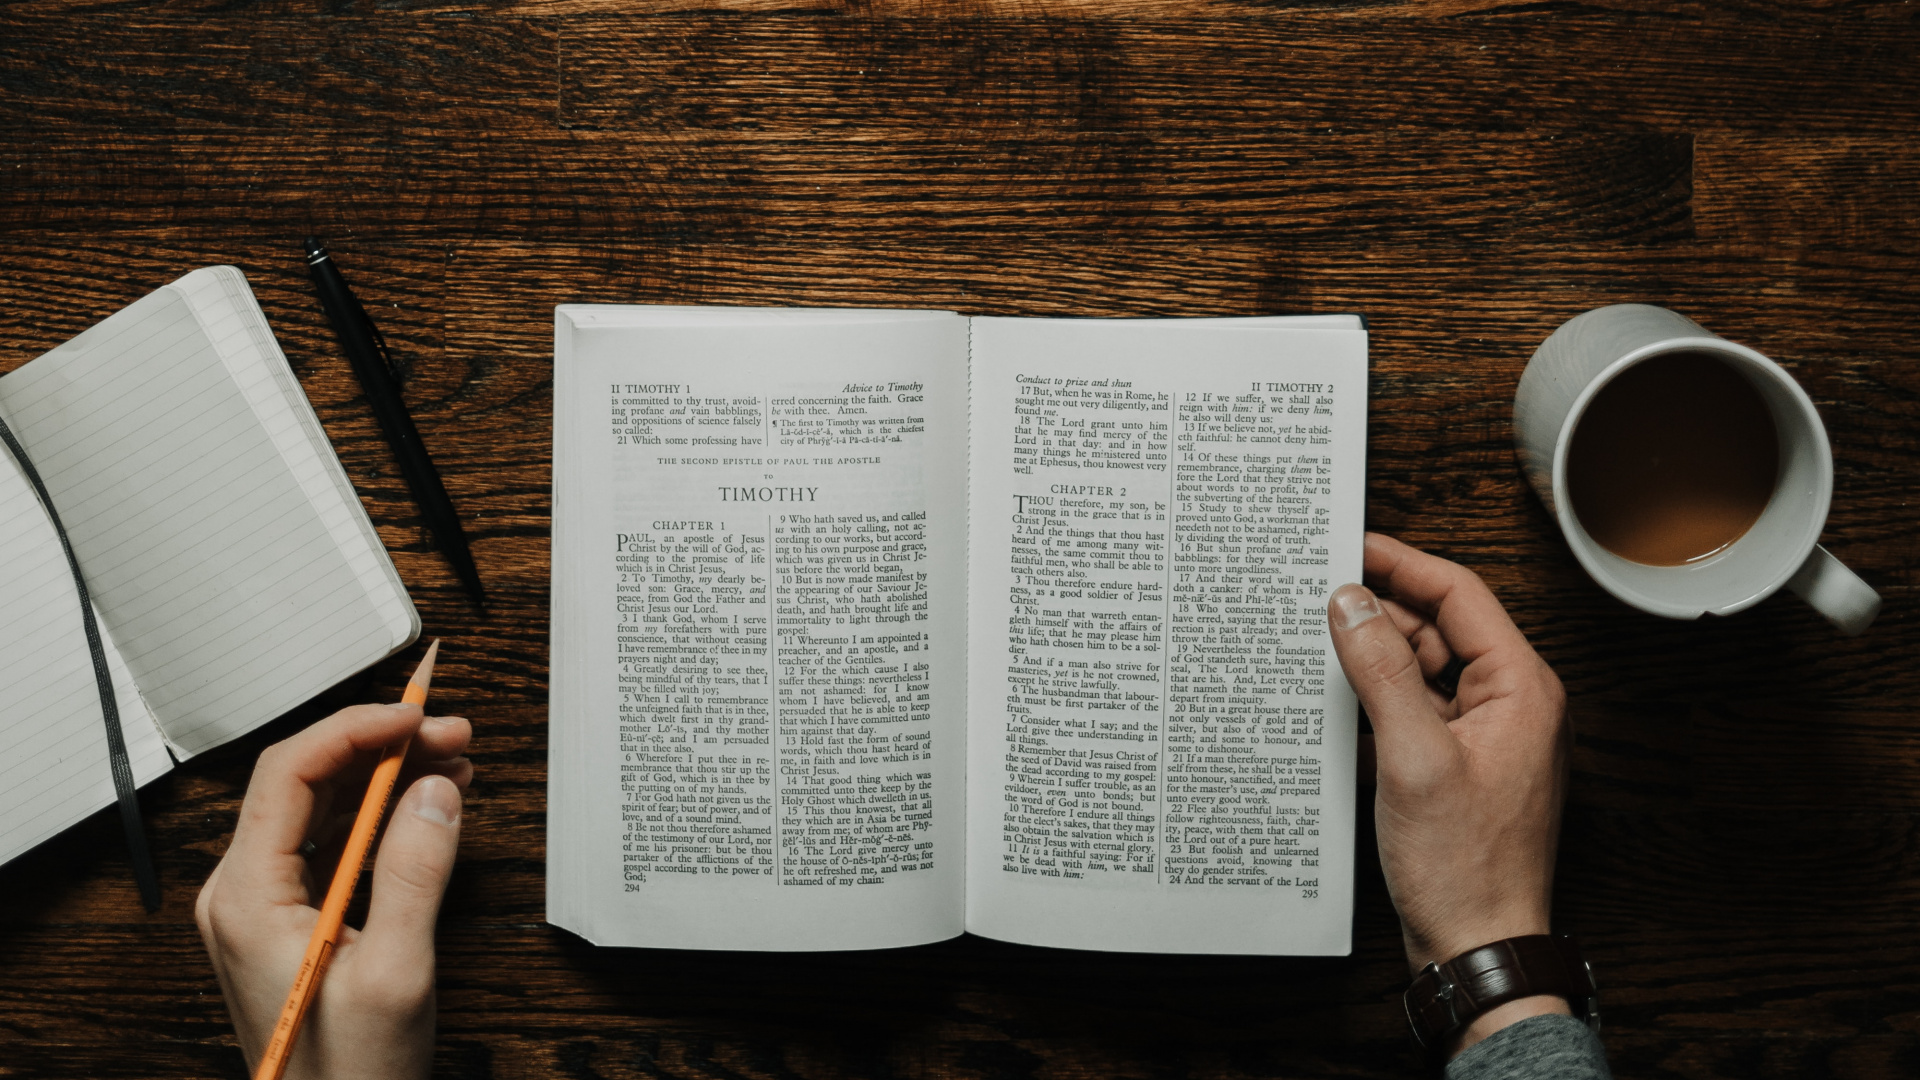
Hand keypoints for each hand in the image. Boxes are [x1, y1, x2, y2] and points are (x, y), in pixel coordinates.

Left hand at [196, 703, 473, 1079]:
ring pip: (321, 807)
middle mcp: (242, 893)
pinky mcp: (289, 919)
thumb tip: (434, 791)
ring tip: (452, 760)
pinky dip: (381, 813)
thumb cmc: (350, 1074)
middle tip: (452, 734)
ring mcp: (262, 906)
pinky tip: (427, 803)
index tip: (415, 717)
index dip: (355, 730)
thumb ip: (415, 873)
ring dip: (386, 775)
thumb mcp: (395, 973)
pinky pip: (330, 842)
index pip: (288, 774)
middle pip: (305, 781)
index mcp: (247, 898)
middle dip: (382, 746)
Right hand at [1326, 533, 1570, 1053]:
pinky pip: (1416, 710)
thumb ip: (1381, 671)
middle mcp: (1511, 704)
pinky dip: (1378, 699)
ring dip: (1375, 657)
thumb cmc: (1464, 868)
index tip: (1349, 545)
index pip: (1460, 594)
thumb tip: (1350, 603)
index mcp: (1521, 688)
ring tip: (1317, 647)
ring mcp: (1485, 736)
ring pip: (1424, 668)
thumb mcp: (1411, 757)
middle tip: (1316, 597)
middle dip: (1379, 611)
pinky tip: (1337, 702)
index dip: (1401, 563)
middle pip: (1439, 627)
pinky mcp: (1458, 765)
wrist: (1478, 949)